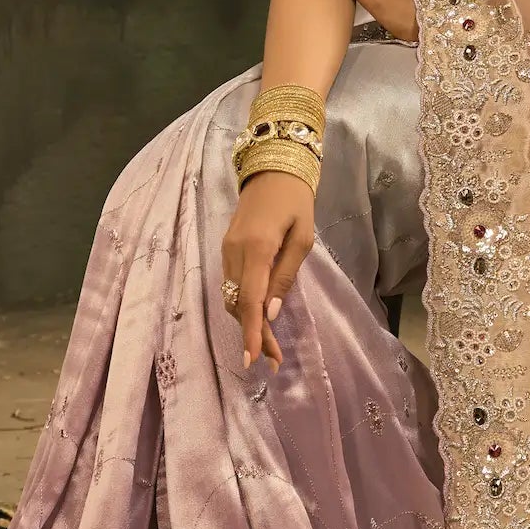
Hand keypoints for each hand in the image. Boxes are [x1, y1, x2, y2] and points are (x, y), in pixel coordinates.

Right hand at [220, 170, 314, 372]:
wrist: (272, 168)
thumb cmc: (296, 201)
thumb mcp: (303, 237)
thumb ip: (286, 275)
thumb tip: (272, 312)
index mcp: (256, 248)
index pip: (251, 300)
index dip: (253, 331)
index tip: (253, 358)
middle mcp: (234, 252)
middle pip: (239, 304)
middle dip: (254, 334)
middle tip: (271, 360)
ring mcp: (226, 250)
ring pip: (232, 297)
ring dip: (248, 322)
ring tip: (268, 345)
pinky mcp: (226, 248)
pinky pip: (232, 284)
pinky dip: (244, 304)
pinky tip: (258, 316)